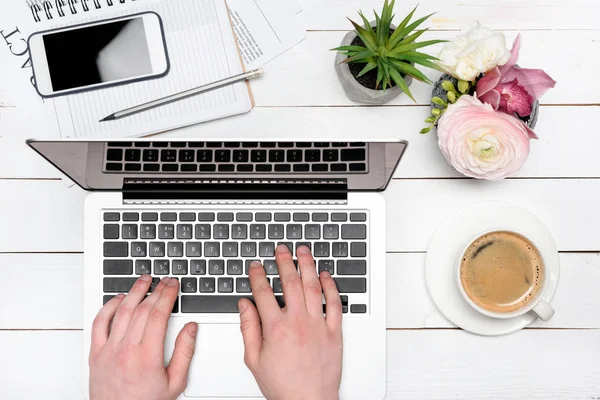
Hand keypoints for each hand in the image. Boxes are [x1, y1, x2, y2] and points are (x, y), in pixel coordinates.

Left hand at [89, 276, 197, 399]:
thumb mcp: (175, 383)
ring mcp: (108, 350)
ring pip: (121, 312)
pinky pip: (99, 323)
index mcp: (147, 356)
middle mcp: (126, 350)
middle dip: (155, 290)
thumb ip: (185, 353)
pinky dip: (108, 307)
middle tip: (164, 281)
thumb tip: (190, 329)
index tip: (173, 285)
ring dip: (134, 292)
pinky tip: (118, 299)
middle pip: (141, 309)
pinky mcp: (96, 354)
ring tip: (143, 280)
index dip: (167, 296)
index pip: (157, 315)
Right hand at [238, 245, 342, 399]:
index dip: (258, 275)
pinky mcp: (334, 331)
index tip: (256, 266)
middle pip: (290, 283)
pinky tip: (325, 275)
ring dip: (307, 266)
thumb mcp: (254, 359)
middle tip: (281, 249)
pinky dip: (330, 286)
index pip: (264, 292)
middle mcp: (298, 322)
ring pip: (313, 287)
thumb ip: (248, 328)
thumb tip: (244, 305)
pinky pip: (335, 303)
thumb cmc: (283, 385)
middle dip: (284, 262)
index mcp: (276, 328)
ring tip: (303, 252)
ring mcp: (318, 325)